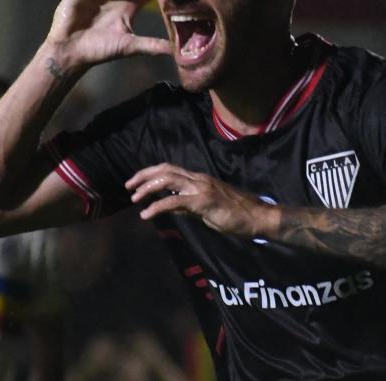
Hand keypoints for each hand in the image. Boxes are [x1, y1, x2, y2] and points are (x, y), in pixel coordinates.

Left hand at [126, 163, 275, 237]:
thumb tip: (169, 208)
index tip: (136, 182)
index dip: (151, 173)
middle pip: (165, 169)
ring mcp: (200, 188)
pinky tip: (147, 214)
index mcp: (198, 179)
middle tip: (129, 187)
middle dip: (144, 176)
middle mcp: (197, 179)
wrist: (256, 217)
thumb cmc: (235, 214)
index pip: (170, 169)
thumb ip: (187, 207)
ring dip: (148, 187)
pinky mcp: (202, 201)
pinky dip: (158, 206)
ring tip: (135, 198)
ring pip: (168, 180)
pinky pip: (174, 201)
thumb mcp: (206, 210)